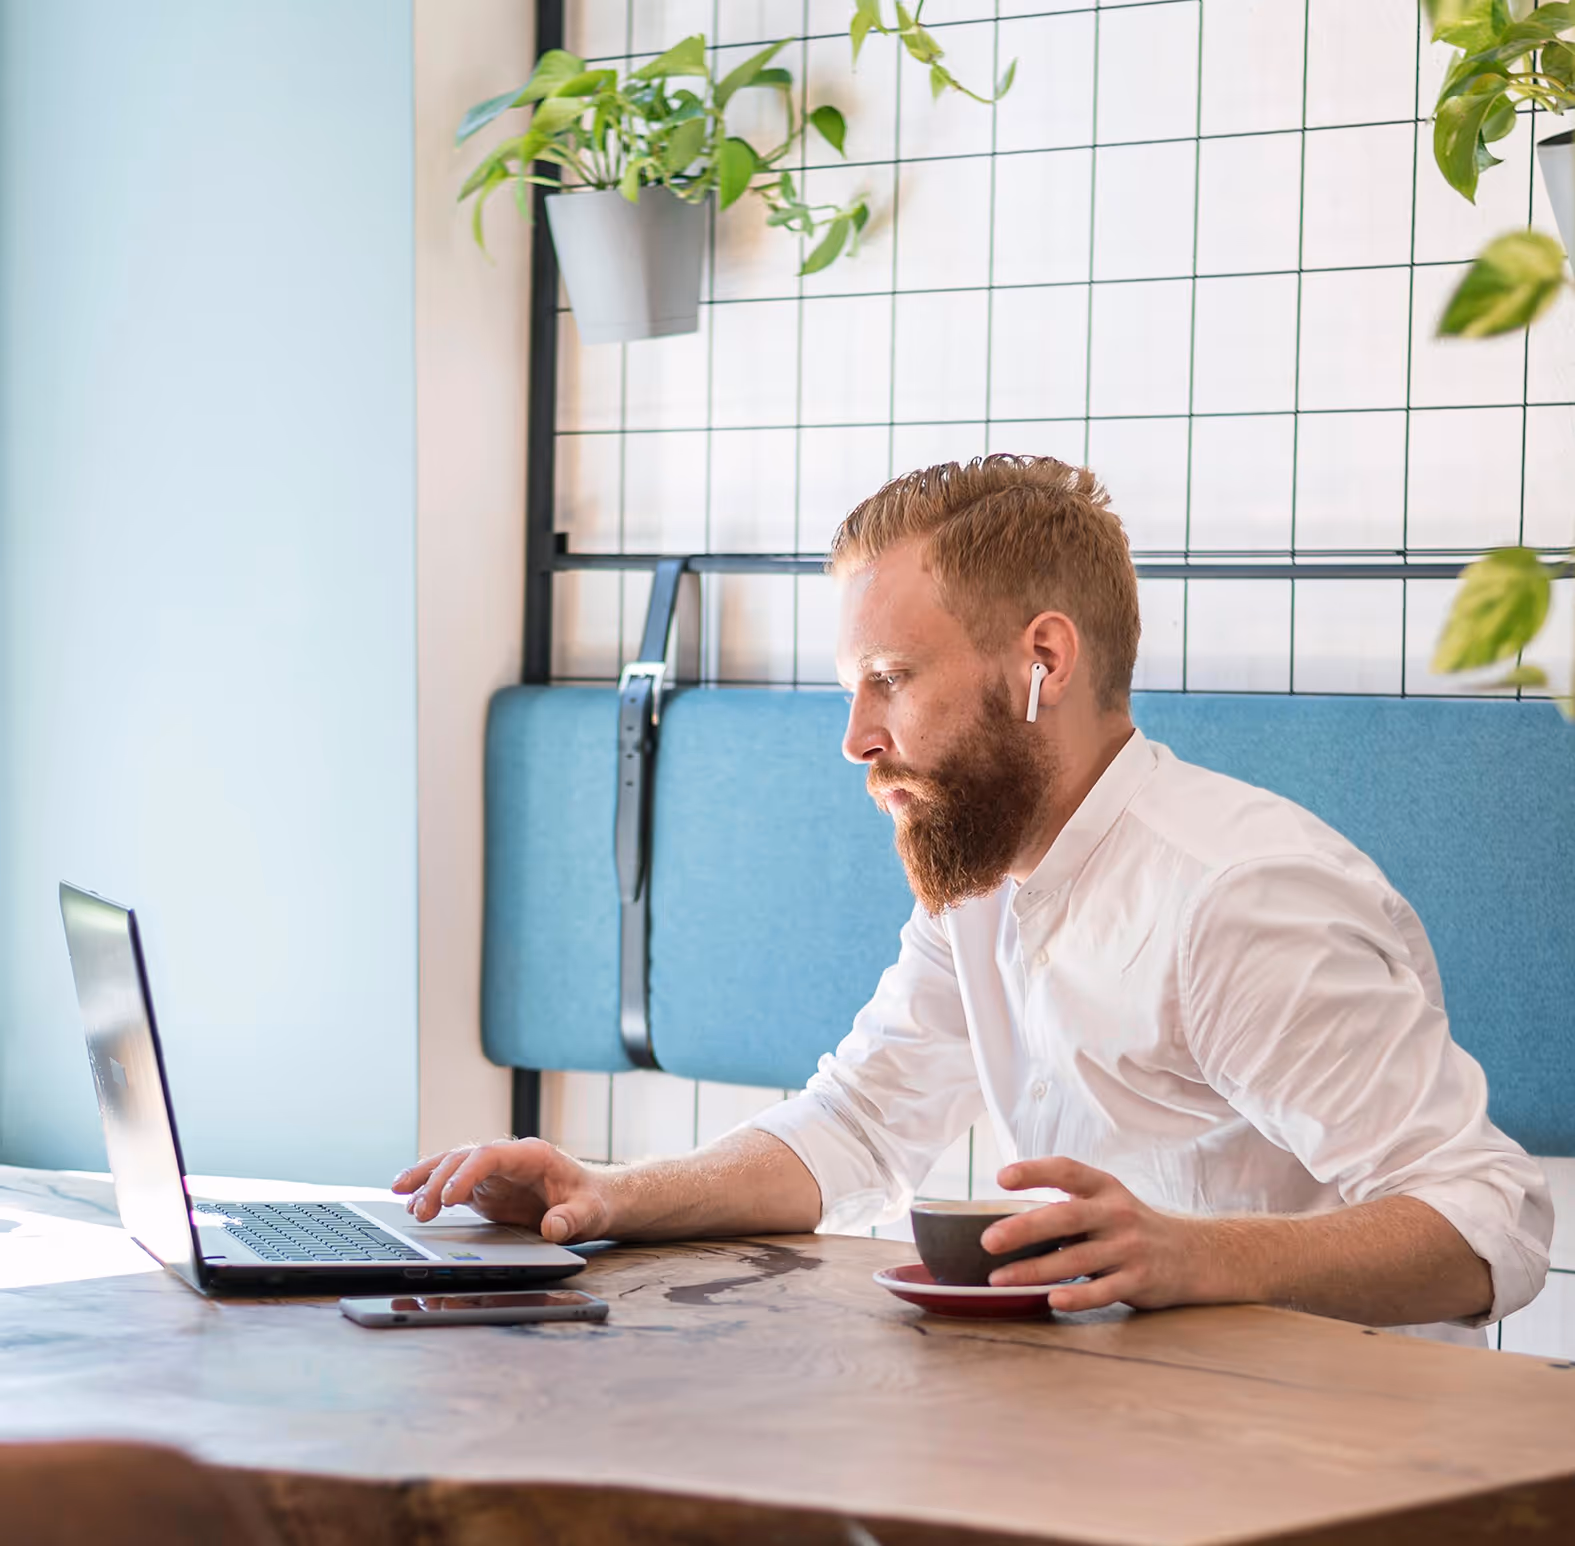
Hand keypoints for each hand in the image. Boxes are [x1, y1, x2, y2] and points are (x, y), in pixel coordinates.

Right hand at [391, 1138, 612, 1243]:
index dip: (466, 1173)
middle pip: (463, 1159)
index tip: (449, 1197)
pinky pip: (450, 1184)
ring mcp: (492, 1173)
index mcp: (531, 1156)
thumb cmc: (590, 1203)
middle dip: (438, 1182)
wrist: (591, 1201)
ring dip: (425, 1179)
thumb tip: (553, 1227)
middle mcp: (506, 1158)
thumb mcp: (588, 1214)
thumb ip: (571, 1220)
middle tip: (421, 1212)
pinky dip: (429, 1189)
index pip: (490, 1155)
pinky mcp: (483, 1189)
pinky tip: (408, 1198)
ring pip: (450, 1166)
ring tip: (400, 1196)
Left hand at [979, 1157, 1215, 1312]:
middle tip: (989, 1241)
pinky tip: (1052, 1298)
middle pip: (1065, 1217)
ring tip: (999, 1279)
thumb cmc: (1131, 1227)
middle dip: (1024, 1228)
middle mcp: (1117, 1214)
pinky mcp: (1139, 1280)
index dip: (1034, 1171)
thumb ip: (1069, 1206)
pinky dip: (1077, 1296)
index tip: (1001, 1178)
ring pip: (1076, 1259)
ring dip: (1034, 1270)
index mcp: (1104, 1188)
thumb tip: (1009, 1222)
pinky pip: (1103, 1291)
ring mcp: (1129, 1248)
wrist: (1193, 1255)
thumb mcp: (1107, 1203)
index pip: (1067, 1170)